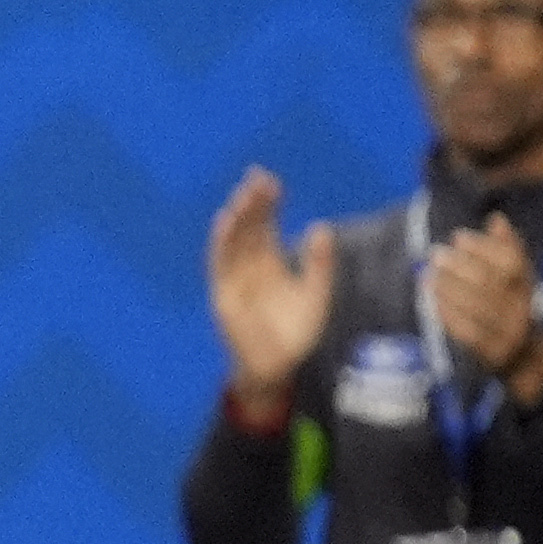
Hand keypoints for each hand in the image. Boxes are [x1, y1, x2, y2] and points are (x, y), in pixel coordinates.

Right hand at [208, 164, 337, 398]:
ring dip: (238, 218)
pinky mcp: (224, 294)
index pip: (266, 226)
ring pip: (234, 241)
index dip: (267, 204)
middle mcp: (251, 267)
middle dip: (252, 204)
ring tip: (244, 196)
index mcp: (272, 264)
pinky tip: (225, 222)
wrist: (279, 365)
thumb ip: (319, 264)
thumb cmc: (297, 333)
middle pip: (249, 228)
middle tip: (257, 178)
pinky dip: (221, 243)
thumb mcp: (316, 294)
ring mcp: (235, 279)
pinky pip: (220, 263)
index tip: (270, 181)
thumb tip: (321, 226)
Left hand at [425, 214, 542, 385]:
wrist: (520, 353)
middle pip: (488, 284)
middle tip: (435, 253)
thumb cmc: (509, 303)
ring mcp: (505, 332)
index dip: (483, 248)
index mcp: (528, 288)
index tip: (458, 237)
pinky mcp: (488, 351)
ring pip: (473, 306)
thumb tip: (496, 218)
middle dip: (459, 265)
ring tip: (427, 272)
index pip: (511, 264)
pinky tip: (431, 295)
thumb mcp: (514, 277)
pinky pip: (464, 328)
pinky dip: (445, 309)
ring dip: (446, 286)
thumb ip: (507, 248)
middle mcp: (521, 310)